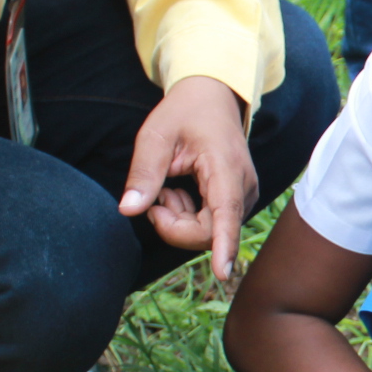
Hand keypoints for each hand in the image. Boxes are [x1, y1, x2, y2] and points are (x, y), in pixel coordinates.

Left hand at [120, 75, 257, 281]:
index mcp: (225, 167)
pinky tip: (179, 193)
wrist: (213, 97)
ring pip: (210, 233)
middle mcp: (243, 186)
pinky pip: (212, 226)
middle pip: (209, 233)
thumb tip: (127, 210)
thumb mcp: (155, 136)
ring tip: (168, 189)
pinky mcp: (238, 201)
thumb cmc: (184, 112)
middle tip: (154, 199)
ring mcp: (244, 195)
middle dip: (174, 227)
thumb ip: (143, 174)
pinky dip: (188, 217)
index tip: (223, 274)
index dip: (223, 245)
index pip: (226, 213)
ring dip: (180, 220)